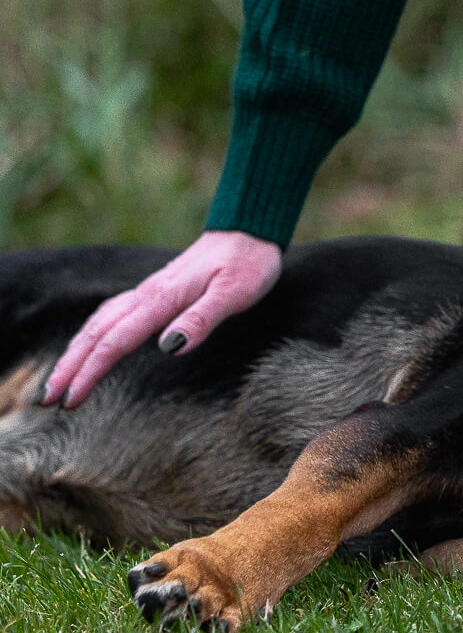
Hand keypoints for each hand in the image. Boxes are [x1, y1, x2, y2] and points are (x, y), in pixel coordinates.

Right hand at [42, 231, 282, 408]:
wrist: (248, 232)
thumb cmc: (247, 265)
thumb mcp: (233, 294)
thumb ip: (200, 320)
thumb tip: (168, 348)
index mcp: (161, 299)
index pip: (114, 342)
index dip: (90, 372)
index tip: (69, 400)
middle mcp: (146, 295)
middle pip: (96, 334)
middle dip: (69, 367)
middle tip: (45, 400)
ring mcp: (148, 293)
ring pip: (99, 324)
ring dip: (75, 352)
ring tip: (58, 381)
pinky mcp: (154, 293)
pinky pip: (111, 315)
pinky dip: (92, 334)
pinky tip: (88, 345)